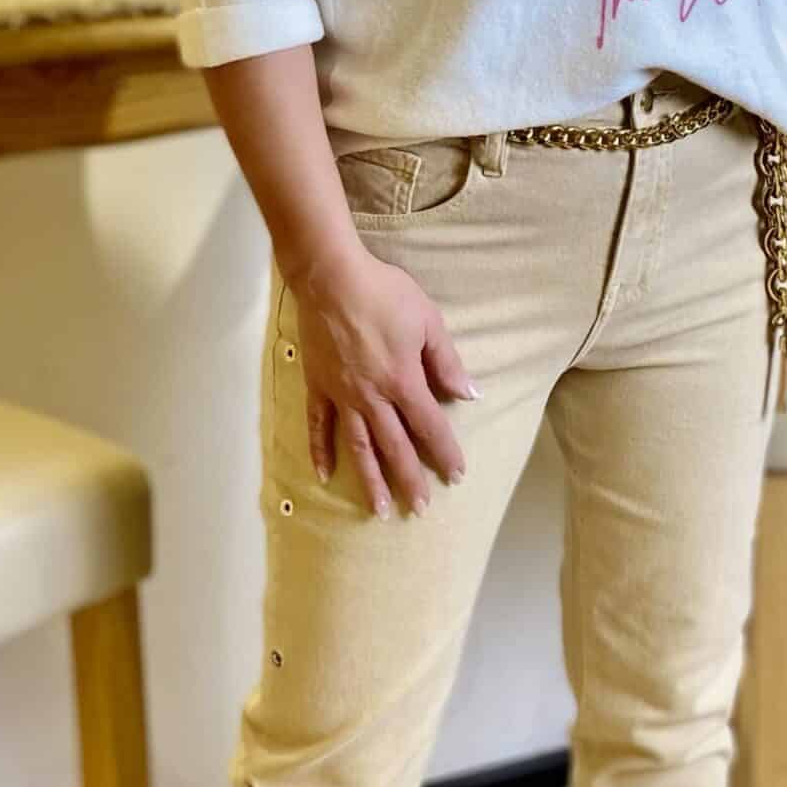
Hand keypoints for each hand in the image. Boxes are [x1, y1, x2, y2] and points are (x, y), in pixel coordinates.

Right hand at [288, 250, 475, 520]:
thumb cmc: (384, 293)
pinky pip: (319, 425)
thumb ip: (446, 362)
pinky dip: (321, 451)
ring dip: (370, 480)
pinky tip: (325, 475)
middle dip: (409, 479)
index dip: (445, 453)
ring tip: (379, 510)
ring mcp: (342, 395)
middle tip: (419, 509)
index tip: (456, 476)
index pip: (430, 426)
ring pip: (359, 446)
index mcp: (403, 381)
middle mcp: (373, 397)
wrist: (330, 276)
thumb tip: (468, 394)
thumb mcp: (428, 321)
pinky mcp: (318, 385)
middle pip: (395, 447)